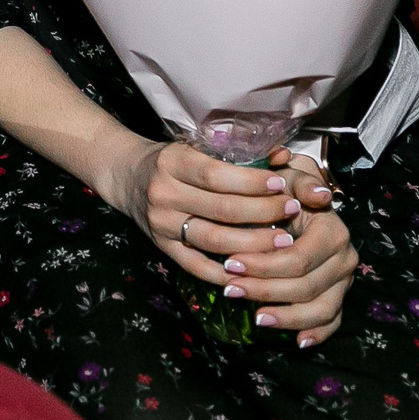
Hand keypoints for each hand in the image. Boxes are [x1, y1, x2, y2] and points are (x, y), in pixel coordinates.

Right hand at [103, 139, 351, 342]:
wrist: (126, 176)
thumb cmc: (170, 160)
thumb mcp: (193, 147)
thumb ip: (233, 155)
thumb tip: (282, 156)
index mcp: (172, 162)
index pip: (217, 176)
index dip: (252, 182)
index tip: (282, 183)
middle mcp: (164, 194)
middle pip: (221, 209)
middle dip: (263, 212)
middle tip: (292, 210)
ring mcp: (161, 224)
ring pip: (214, 240)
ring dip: (253, 244)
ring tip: (284, 240)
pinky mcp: (162, 248)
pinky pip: (198, 266)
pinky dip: (226, 272)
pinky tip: (254, 271)